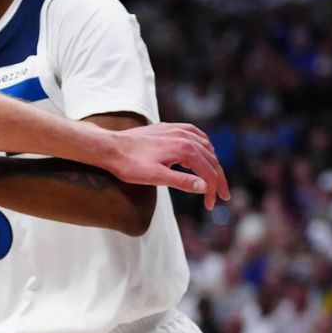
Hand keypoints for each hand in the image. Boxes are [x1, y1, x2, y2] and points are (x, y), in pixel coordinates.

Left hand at [103, 123, 229, 209]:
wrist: (109, 147)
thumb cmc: (129, 164)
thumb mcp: (155, 177)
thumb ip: (181, 181)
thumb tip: (205, 187)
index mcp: (184, 149)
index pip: (208, 171)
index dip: (213, 190)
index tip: (210, 205)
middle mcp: (184, 135)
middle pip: (211, 159)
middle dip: (218, 179)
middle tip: (222, 196)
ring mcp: (177, 129)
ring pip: (206, 146)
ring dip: (213, 163)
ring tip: (214, 179)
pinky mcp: (169, 127)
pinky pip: (195, 134)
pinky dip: (204, 145)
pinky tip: (204, 152)